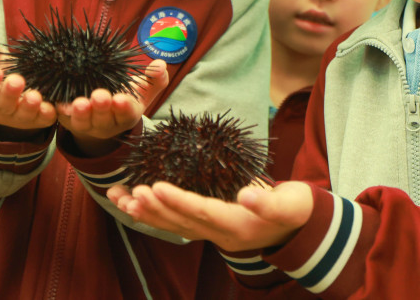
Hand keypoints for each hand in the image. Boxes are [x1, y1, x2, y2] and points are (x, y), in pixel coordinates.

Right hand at [0, 34, 56, 131]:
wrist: (22, 86)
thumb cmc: (3, 71)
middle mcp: (0, 110)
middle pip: (3, 105)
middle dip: (9, 94)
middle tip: (17, 81)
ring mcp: (20, 117)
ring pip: (24, 115)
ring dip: (29, 106)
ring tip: (35, 96)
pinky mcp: (39, 120)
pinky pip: (44, 119)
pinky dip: (47, 114)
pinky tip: (52, 108)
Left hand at [57, 59, 168, 153]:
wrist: (100, 112)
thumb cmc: (124, 96)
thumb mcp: (142, 89)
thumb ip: (155, 78)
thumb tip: (161, 64)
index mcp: (126, 116)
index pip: (127, 114)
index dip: (124, 108)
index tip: (121, 99)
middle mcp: (107, 124)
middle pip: (104, 119)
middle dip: (101, 109)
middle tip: (99, 96)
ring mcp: (87, 124)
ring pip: (83, 122)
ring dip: (80, 114)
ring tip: (79, 103)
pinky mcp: (68, 120)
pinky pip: (63, 118)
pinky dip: (61, 112)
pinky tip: (59, 104)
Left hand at [107, 180, 313, 251]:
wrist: (298, 228)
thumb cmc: (295, 210)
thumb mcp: (290, 204)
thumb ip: (269, 201)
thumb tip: (247, 195)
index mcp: (238, 225)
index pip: (203, 212)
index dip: (179, 201)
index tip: (156, 186)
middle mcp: (220, 234)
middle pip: (181, 222)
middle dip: (154, 208)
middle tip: (130, 193)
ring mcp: (211, 233)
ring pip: (173, 225)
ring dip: (145, 213)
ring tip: (120, 198)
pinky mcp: (206, 226)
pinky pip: (174, 223)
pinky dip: (152, 214)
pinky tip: (132, 204)